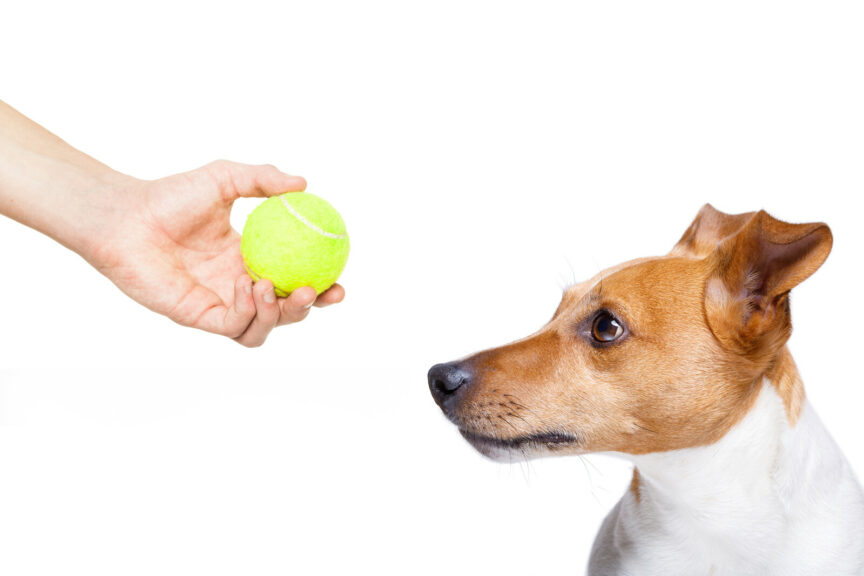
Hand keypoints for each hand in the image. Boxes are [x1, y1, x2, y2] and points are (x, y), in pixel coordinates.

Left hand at [83, 160, 344, 346]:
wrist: (128, 218)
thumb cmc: (170, 195)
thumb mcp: (225, 177)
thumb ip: (263, 178)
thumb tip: (304, 183)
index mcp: (250, 257)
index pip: (293, 277)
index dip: (321, 284)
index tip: (339, 278)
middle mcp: (238, 284)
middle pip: (286, 309)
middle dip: (310, 307)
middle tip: (322, 292)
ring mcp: (220, 303)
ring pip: (264, 327)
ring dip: (280, 314)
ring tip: (274, 288)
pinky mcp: (199, 316)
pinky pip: (236, 326)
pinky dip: (250, 312)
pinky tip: (248, 286)